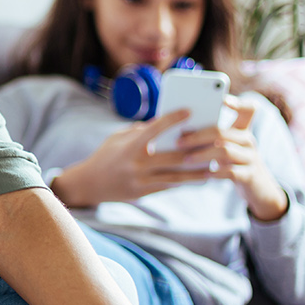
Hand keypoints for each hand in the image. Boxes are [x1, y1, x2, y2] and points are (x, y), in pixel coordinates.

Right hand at [52, 110, 213, 206]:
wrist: (89, 184)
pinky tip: (198, 178)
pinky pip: (168, 186)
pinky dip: (183, 181)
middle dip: (196, 149)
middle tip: (215, 142)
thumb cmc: (106, 155)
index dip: (173, 118)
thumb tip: (165, 124)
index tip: (190, 110)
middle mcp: (137, 164)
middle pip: (174, 156)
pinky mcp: (143, 193)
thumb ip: (141, 131)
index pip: (155, 128)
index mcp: (130, 146)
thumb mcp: (118, 138)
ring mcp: (140, 180)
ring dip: (197, 172)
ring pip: (176, 176)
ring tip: (214, 167)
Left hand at [173, 96, 287, 219]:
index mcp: (242, 130)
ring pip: (225, 151)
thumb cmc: (233, 163)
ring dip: (202, 155)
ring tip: (186, 159)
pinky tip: (204, 174)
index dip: (238, 103)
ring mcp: (251, 158)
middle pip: (222, 132)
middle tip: (178, 142)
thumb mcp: (225, 147)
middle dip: (197, 136)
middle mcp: (248, 141)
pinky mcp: (249, 175)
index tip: (222, 100)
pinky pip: (231, 172)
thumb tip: (178, 131)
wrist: (257, 189)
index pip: (248, 109)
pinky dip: (215, 173)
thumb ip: (209, 137)